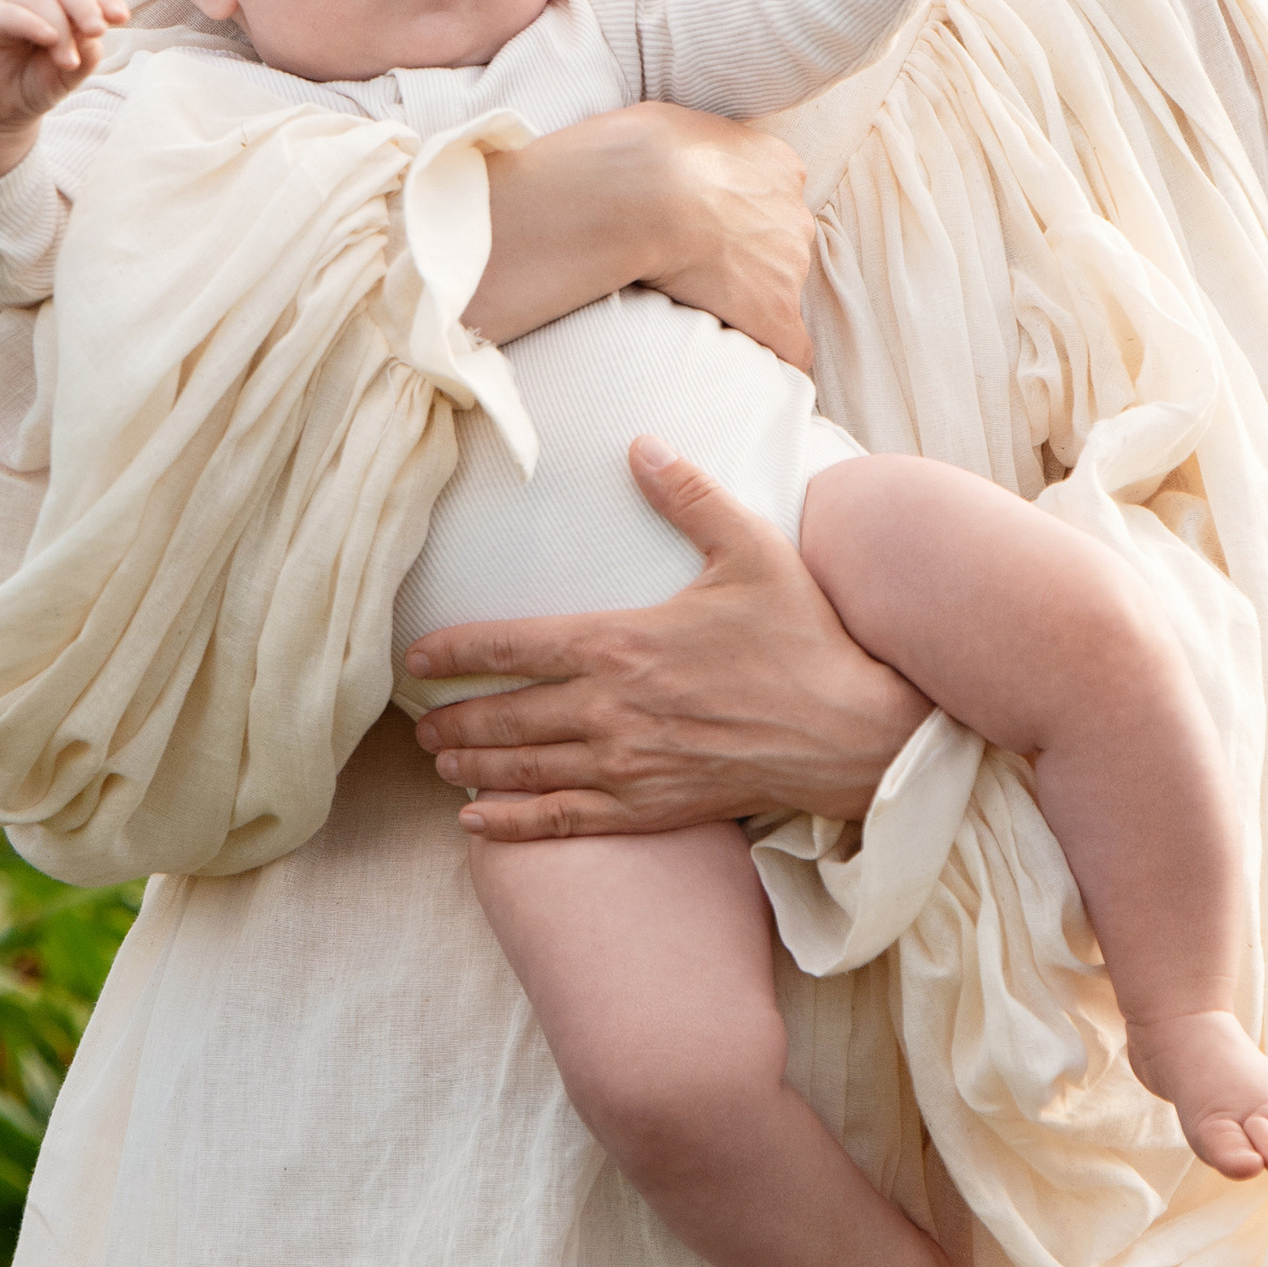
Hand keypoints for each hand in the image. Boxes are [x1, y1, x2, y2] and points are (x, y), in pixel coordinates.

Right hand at [0, 0, 124, 125]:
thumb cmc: (35, 84)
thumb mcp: (70, 72)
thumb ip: (85, 50)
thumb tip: (95, 33)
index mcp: (65, 8)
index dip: (106, 0)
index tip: (122, 17)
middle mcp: (40, 0)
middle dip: (86, 7)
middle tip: (97, 31)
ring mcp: (12, 5)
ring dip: (60, 28)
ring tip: (68, 62)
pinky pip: (10, 12)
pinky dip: (32, 23)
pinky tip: (48, 39)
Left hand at [408, 438, 930, 837]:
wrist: (850, 731)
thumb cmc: (802, 638)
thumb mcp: (751, 550)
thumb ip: (688, 496)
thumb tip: (640, 443)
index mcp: (622, 643)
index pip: (512, 646)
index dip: (454, 653)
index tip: (417, 657)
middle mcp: (611, 710)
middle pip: (504, 717)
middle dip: (452, 720)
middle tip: (418, 723)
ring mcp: (627, 766)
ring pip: (523, 770)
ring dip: (470, 766)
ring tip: (438, 761)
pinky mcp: (649, 809)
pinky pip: (562, 821)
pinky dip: (511, 823)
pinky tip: (476, 823)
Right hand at [470, 105, 818, 369]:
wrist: (643, 193)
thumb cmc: (643, 154)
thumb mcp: (675, 125)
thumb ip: (696, 146)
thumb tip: (673, 152)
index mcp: (776, 167)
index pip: (772, 202)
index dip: (742, 224)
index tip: (712, 236)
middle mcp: (793, 216)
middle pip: (782, 248)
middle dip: (750, 263)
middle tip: (700, 274)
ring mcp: (789, 268)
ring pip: (779, 294)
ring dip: (748, 305)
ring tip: (700, 312)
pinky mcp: (775, 314)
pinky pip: (791, 348)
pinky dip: (773, 357)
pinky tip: (752, 368)